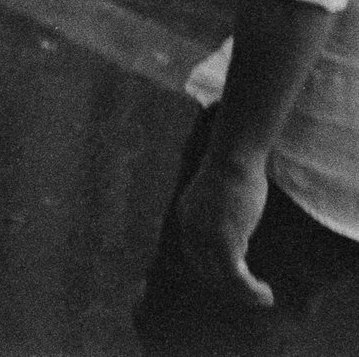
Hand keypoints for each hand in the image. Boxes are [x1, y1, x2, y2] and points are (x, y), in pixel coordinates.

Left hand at [173, 151, 275, 309]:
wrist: (233, 157)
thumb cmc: (234, 167)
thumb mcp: (220, 191)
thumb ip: (220, 208)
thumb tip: (233, 213)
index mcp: (187, 217)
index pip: (195, 254)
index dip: (214, 270)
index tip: (236, 277)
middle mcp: (191, 230)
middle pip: (207, 269)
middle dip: (229, 285)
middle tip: (251, 291)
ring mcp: (206, 238)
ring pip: (223, 278)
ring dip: (245, 293)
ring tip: (264, 298)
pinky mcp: (224, 242)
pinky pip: (236, 276)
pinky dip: (250, 289)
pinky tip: (266, 293)